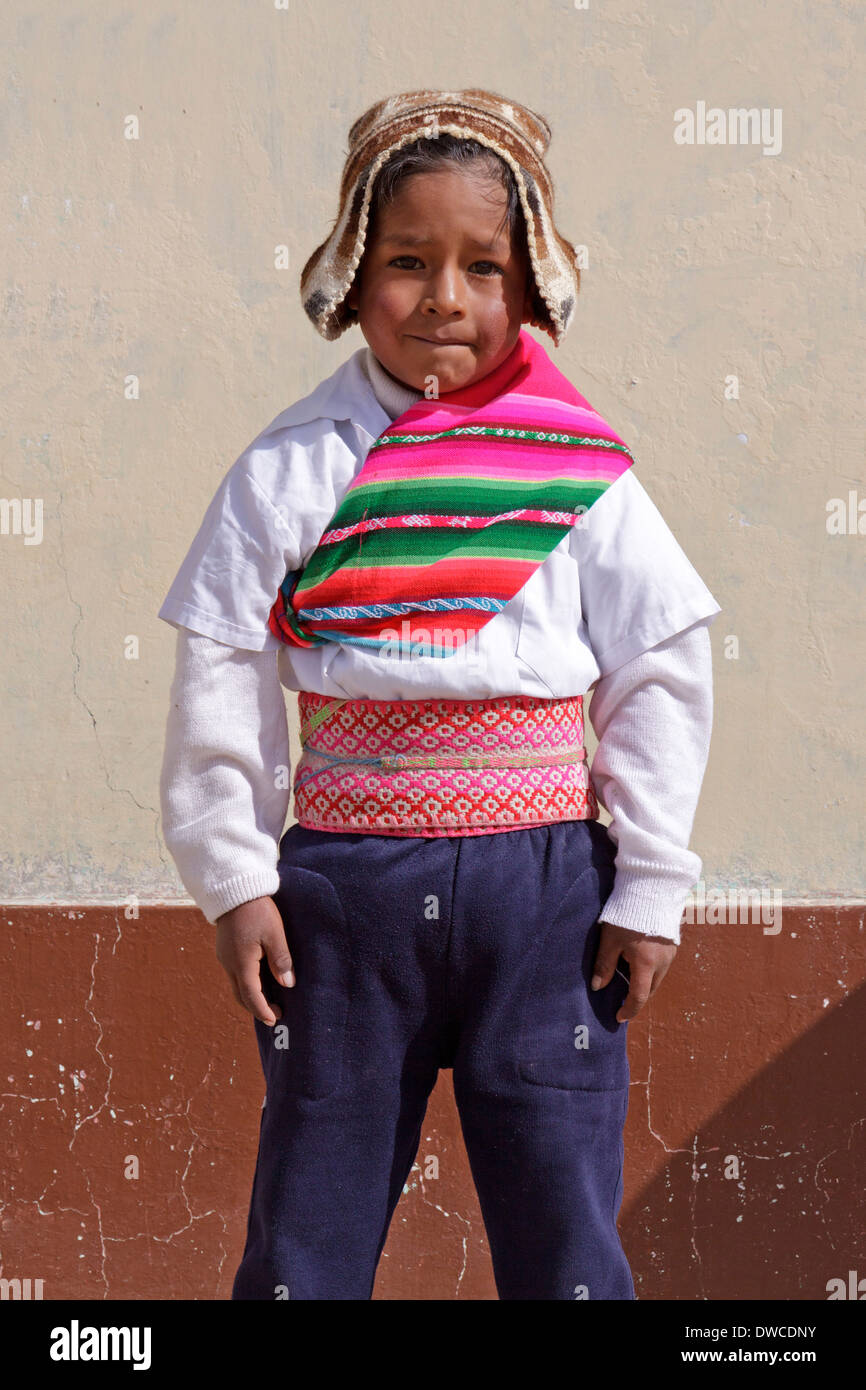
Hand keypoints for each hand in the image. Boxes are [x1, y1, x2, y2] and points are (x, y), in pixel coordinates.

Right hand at [215, 895, 294, 1027]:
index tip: (274, 1020)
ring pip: (236, 984)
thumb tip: (287, 984)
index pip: (251, 996)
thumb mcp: (274, 934)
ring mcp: (224, 956)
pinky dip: (246, 982)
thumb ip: (281, 960)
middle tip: (275, 1013)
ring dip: (251, 995)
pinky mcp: (225, 949)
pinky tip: (259, 978)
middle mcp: (229, 964)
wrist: (234, 889)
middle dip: (256, 1007)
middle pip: (241, 995)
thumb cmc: (256, 910)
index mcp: (242, 963)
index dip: (263, 1010)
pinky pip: (234, 973)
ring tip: (269, 998)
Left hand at [591, 919, 676, 1022]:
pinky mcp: (673, 944)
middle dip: (637, 998)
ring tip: (628, 980)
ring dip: (644, 983)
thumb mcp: (610, 939)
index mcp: (646, 964)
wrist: (651, 889)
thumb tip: (598, 987)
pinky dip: (651, 971)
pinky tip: (638, 962)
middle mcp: (662, 962)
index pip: (638, 997)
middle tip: (622, 1000)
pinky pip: (662, 966)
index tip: (619, 1017)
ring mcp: (670, 953)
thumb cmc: (627, 914)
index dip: (628, 1010)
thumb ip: (604, 965)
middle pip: (650, 990)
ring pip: (657, 978)